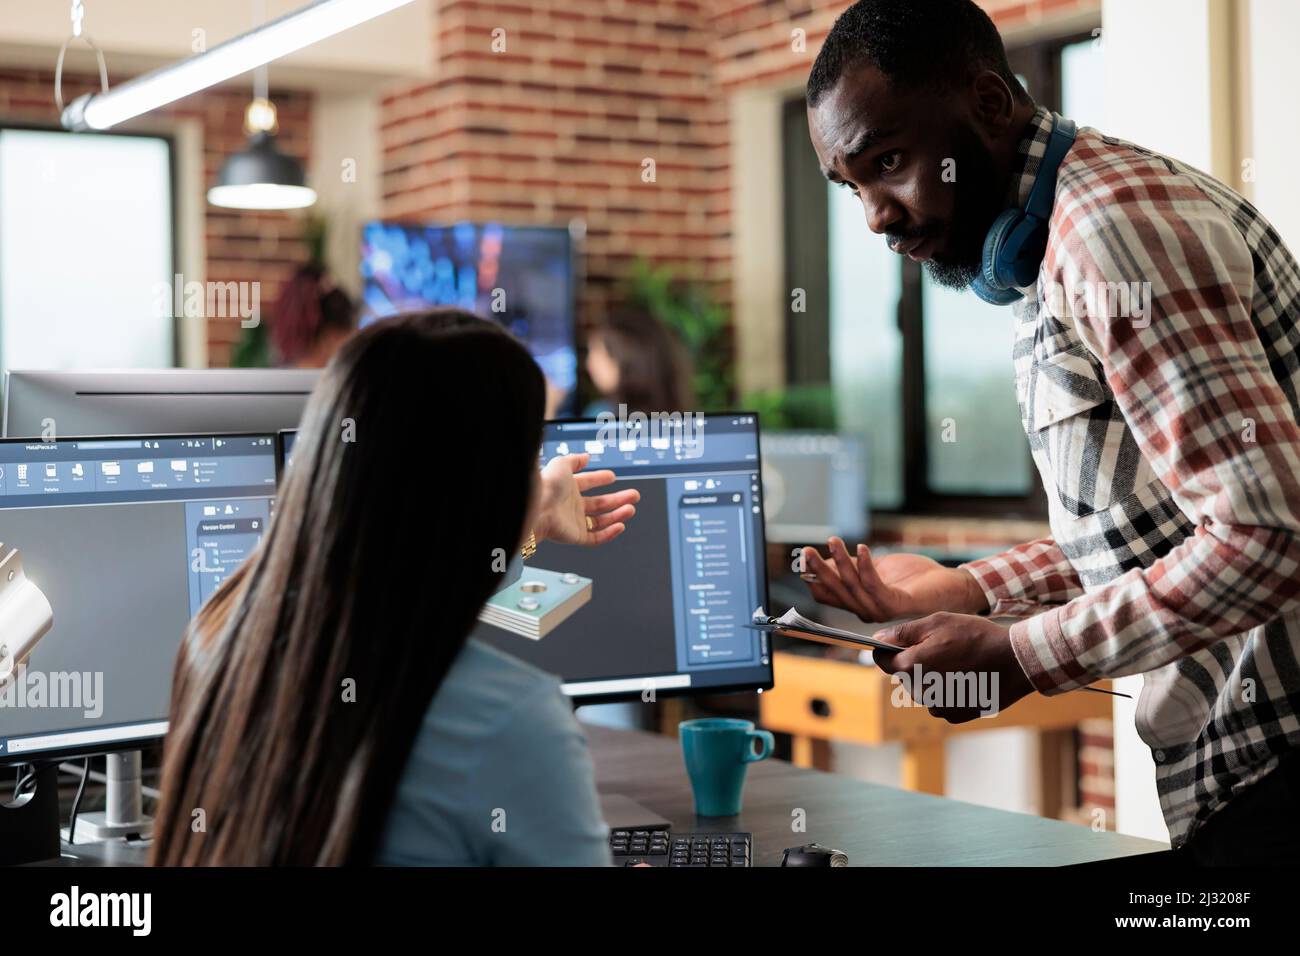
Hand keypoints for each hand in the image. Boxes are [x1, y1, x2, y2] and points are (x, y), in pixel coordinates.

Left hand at [536, 453, 639, 545]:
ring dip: (617, 515)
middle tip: (633, 495)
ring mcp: (575, 522)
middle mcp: (571, 506)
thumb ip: (575, 460)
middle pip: (599, 503)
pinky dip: (610, 533)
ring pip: (601, 521)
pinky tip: (620, 525)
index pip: (587, 483)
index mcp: (567, 488)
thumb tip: (586, 456)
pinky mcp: (576, 537)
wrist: (538, 507)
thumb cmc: (548, 485)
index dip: (600, 479)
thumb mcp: (562, 464)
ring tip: (631, 508)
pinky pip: (596, 537)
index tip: (612, 477)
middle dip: (618, 499)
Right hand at [800, 537, 988, 623]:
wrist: (948, 585)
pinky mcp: (896, 604)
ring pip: (852, 587)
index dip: (813, 577)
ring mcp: (880, 610)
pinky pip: (874, 586)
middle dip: (819, 570)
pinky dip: (866, 566)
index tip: (803, 557)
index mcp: (858, 602)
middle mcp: (865, 611)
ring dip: (841, 562)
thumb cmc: (914, 576)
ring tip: (832, 540)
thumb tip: (824, 559)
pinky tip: (863, 548)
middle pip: (835, 591)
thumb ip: (852, 566)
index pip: (826, 595)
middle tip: (805, 551)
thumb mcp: (876, 567)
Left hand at [873, 612, 1033, 721]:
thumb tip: (879, 640)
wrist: (1015, 660)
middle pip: (905, 677)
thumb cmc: (976, 636)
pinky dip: (948, 693)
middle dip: (915, 663)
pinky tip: (966, 679)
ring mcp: (937, 705)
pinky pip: (940, 703)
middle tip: (941, 649)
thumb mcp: (937, 622)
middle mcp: (921, 690)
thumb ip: (904, 632)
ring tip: (957, 663)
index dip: (887, 651)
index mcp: (912, 665)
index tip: (894, 645)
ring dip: (932, 679)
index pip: (883, 661)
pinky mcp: (954, 715)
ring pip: (923, 691)